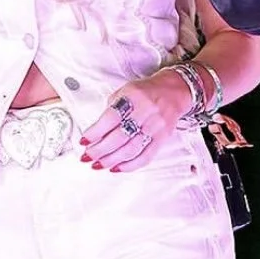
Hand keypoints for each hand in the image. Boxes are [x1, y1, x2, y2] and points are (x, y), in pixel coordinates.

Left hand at [80, 68, 194, 171]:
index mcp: (133, 98)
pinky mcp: (162, 138)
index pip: (111, 118)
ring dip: (111, 160)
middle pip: (119, 137)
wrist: (174, 91)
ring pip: (131, 149)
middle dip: (100, 150)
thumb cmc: (147, 92)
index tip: (84, 141)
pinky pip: (146, 156)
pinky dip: (130, 165)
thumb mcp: (125, 91)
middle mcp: (145, 112)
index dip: (95, 132)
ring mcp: (155, 127)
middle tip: (88, 156)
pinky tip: (117, 167)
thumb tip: (97, 131)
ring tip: (99, 164)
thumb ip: (112, 109)